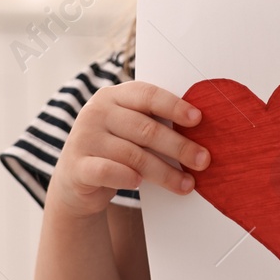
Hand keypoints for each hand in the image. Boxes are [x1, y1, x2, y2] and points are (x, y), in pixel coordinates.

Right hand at [48, 81, 208, 217]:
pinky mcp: (76, 166)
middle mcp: (96, 112)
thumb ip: (154, 124)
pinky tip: (139, 183)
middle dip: (179, 146)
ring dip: (164, 172)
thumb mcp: (131, 130)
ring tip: (187, 184)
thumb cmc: (116, 150)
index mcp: (113, 96)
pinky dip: (125, 177)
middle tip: (204, 160)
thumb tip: (201, 132)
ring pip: (132, 155)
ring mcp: (83, 138)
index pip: (147, 94)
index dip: (174, 105)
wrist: (76, 179)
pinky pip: (107, 171)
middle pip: (145, 128)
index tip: (198, 119)